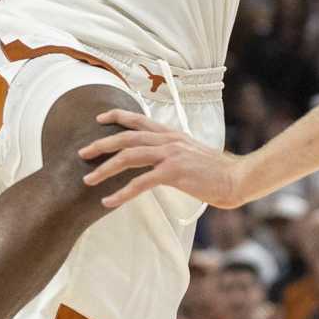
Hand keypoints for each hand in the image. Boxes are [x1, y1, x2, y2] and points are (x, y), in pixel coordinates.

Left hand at [81, 109, 249, 209]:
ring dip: (105, 168)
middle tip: (82, 152)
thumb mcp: (192, 154)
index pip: (139, 120)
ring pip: (128, 156)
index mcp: (172, 134)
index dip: (117, 116)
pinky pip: (140, 182)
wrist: (237, 178)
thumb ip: (174, 153)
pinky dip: (122, 193)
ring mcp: (170, 155)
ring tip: (88, 180)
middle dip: (101, 144)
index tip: (99, 119)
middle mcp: (168, 140)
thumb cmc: (217, 171)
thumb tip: (160, 161)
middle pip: (127, 137)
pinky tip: (108, 201)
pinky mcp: (173, 172)